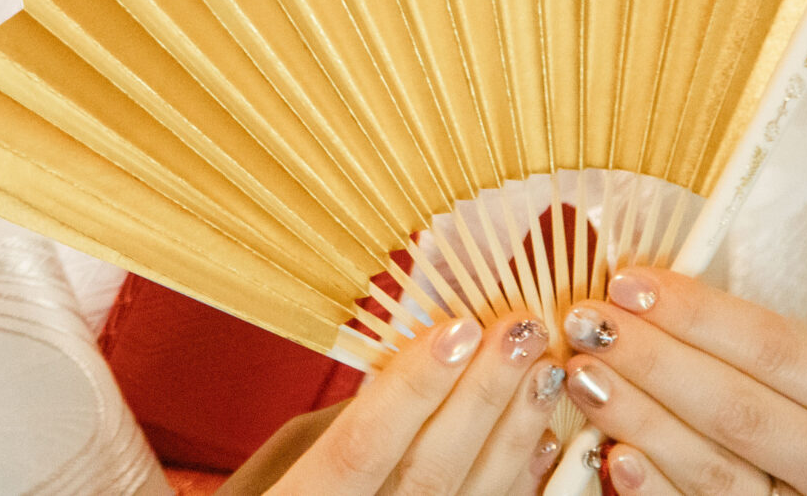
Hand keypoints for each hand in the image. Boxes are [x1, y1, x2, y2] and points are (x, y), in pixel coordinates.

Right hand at [220, 316, 567, 495]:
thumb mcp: (263, 485)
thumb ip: (328, 441)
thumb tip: (404, 376)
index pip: (355, 453)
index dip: (410, 391)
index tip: (458, 325)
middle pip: (428, 481)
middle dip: (482, 401)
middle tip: (520, 329)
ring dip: (514, 439)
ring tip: (542, 371)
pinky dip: (519, 487)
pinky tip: (542, 443)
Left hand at [559, 269, 806, 495]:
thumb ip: (739, 343)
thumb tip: (636, 290)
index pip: (776, 347)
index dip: (696, 314)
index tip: (626, 283)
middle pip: (742, 411)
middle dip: (655, 362)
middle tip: (588, 325)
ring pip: (719, 472)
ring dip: (640, 420)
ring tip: (585, 376)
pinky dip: (655, 487)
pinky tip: (614, 455)